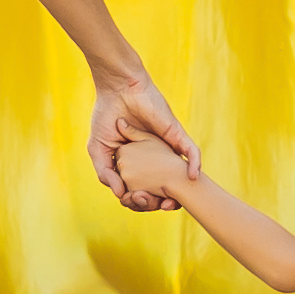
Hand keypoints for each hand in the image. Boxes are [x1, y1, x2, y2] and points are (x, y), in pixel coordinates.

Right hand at [86, 69, 197, 203]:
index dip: (138, 200)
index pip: (141, 189)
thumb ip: (106, 173)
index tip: (132, 201)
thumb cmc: (106, 116)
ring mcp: (166, 147)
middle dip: (156, 202)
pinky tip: (193, 177)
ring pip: (179, 176)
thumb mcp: (99, 149)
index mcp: (136, 164)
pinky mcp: (176, 134)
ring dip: (178, 192)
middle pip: (161, 188)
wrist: (117, 89)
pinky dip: (195, 164)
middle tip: (148, 203)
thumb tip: (120, 194)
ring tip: (169, 204)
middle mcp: (153, 159)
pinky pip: (191, 151)